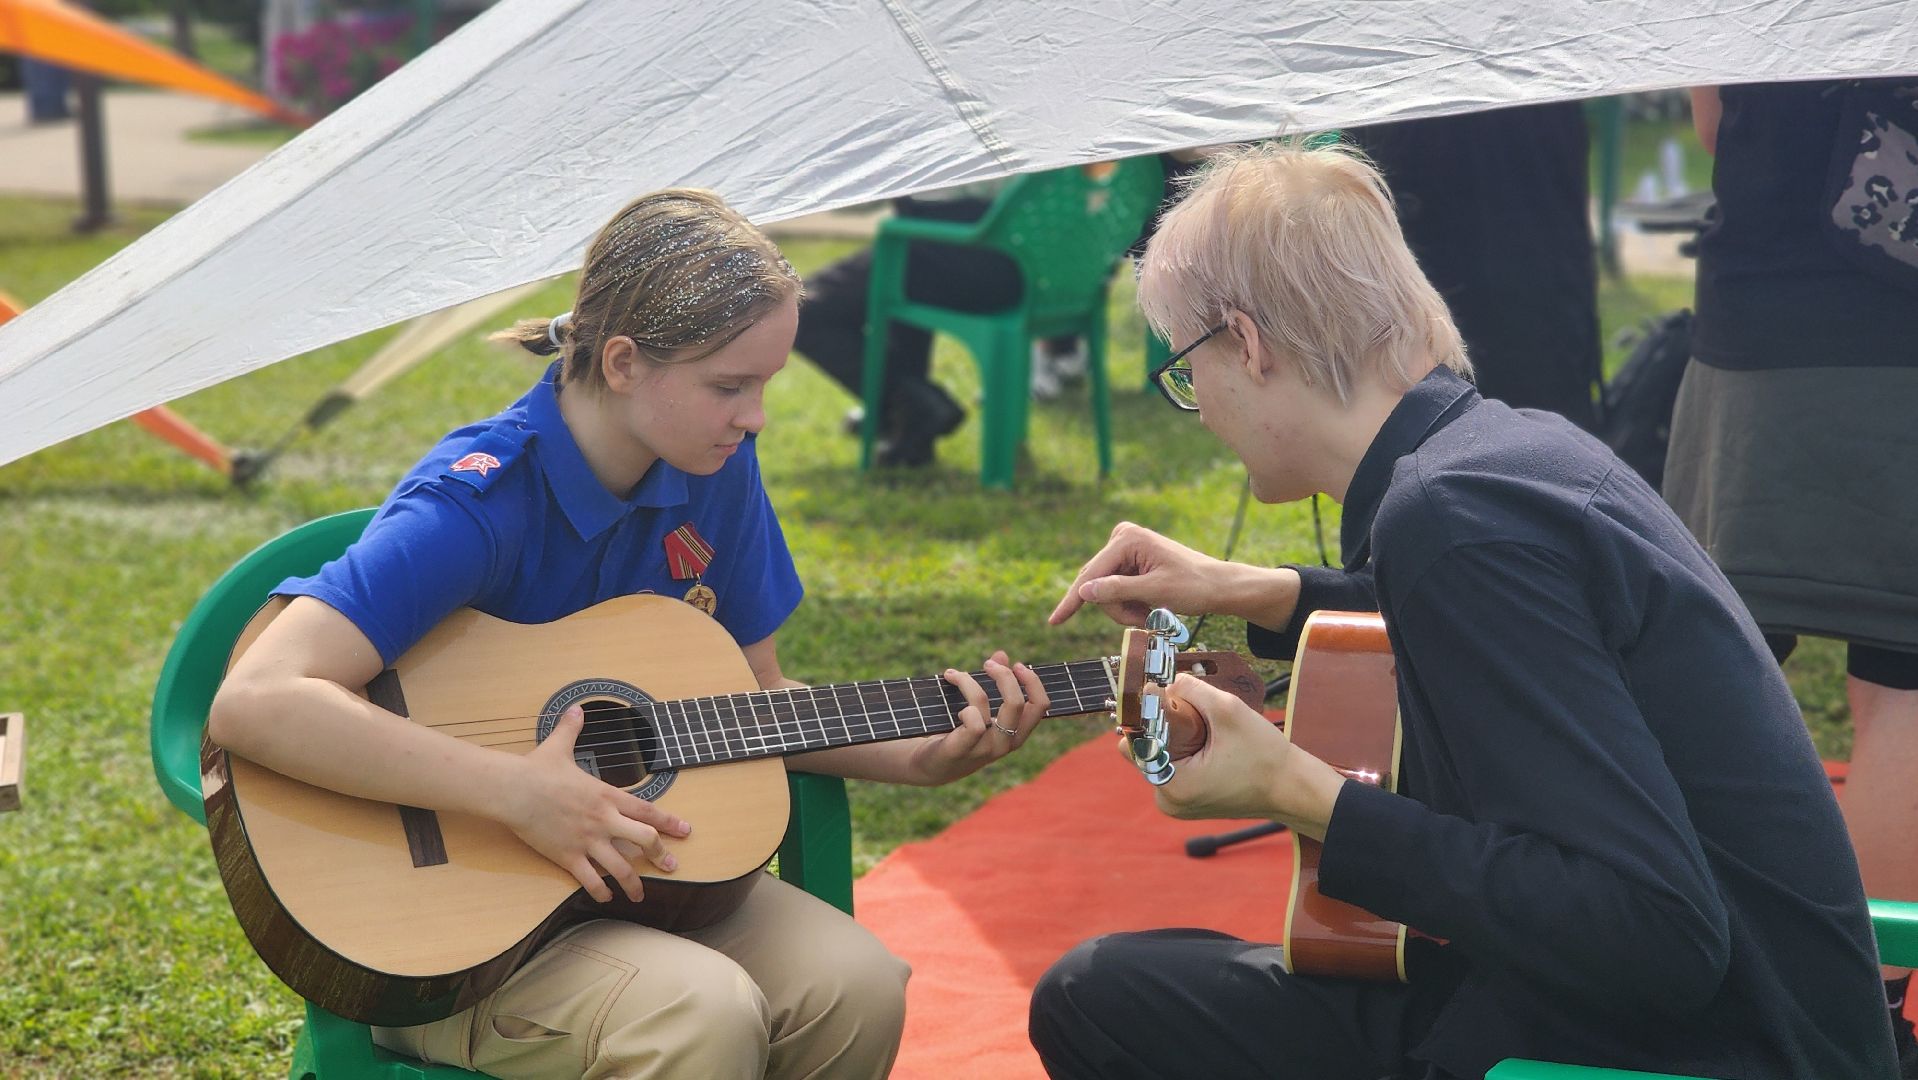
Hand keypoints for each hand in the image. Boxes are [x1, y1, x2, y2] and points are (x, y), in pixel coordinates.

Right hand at [498, 705, 692, 902]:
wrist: (513, 790)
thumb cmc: (536, 769)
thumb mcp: (559, 746)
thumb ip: (572, 730)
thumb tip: (576, 709)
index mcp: (607, 795)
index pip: (647, 811)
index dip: (669, 823)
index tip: (685, 831)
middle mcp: (603, 820)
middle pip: (644, 840)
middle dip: (661, 855)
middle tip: (671, 866)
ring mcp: (587, 840)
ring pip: (621, 867)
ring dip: (633, 883)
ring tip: (640, 895)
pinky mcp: (568, 856)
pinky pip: (590, 880)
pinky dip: (600, 891)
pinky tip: (606, 898)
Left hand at [908, 652, 1049, 784]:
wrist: (931, 767)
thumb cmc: (959, 734)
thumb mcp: (981, 710)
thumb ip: (995, 683)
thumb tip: (1002, 655)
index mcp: (1016, 733)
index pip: (1041, 706)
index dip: (1033, 681)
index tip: (1016, 665)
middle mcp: (1005, 743)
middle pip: (1017, 702)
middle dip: (1003, 675)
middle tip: (987, 664)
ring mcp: (983, 749)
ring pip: (984, 704)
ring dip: (967, 681)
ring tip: (953, 675)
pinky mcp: (961, 751)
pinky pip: (971, 723)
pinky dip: (961, 705)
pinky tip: (952, 703)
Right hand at [1050, 522, 1228, 626]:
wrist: (1217, 586)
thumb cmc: (1193, 586)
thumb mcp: (1155, 592)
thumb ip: (1119, 590)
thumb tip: (1084, 590)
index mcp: (1128, 539)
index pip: (1092, 575)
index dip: (1073, 601)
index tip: (1055, 621)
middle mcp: (1122, 538)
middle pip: (1097, 584)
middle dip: (1116, 608)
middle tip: (1143, 619)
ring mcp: (1125, 548)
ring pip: (1105, 591)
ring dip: (1124, 609)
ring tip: (1149, 613)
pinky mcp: (1128, 559)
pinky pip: (1115, 589)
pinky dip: (1128, 604)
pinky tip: (1146, 606)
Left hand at [1152, 675, 1344, 838]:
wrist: (1292, 787)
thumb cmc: (1266, 756)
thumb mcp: (1229, 711)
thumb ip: (1192, 690)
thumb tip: (1165, 681)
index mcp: (1173, 786)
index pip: (1134, 742)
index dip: (1147, 715)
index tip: (1163, 695)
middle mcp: (1168, 800)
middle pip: (1145, 748)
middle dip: (1163, 726)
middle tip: (1194, 714)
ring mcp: (1177, 803)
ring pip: (1160, 754)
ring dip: (1176, 736)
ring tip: (1209, 732)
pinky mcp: (1188, 799)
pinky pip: (1173, 765)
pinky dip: (1185, 749)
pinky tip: (1210, 743)